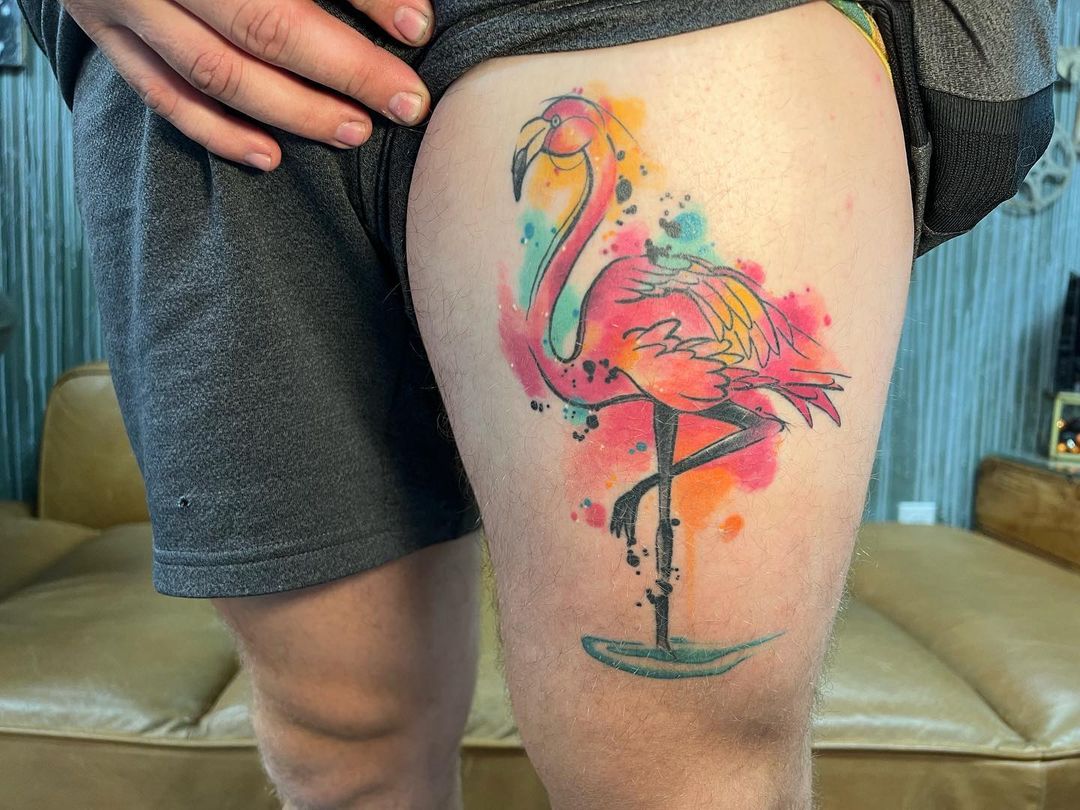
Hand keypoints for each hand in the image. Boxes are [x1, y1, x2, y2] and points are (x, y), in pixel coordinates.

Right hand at [64, 0, 433, 169]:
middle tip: (405, 102)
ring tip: (354, 131)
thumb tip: (399, 0)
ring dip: (293, 110)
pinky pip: (162, 94)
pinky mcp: (101, 28)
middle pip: (264, 26)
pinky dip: (218, 131)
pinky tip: (269, 155)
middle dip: (346, 71)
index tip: (419, 27)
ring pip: (216, 72)